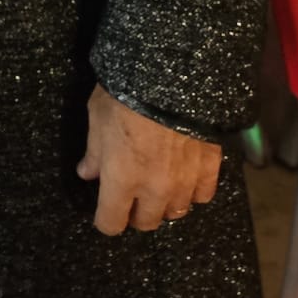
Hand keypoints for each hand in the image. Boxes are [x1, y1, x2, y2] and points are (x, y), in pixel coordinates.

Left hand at [77, 85, 221, 234]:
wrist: (172, 74)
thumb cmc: (125, 93)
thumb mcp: (97, 116)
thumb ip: (94, 152)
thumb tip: (87, 173)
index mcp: (121, 179)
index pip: (111, 223)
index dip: (106, 220)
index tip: (105, 212)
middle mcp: (154, 189)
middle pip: (146, 223)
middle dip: (136, 213)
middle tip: (132, 196)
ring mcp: (185, 181)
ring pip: (176, 212)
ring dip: (165, 203)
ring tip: (159, 185)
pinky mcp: (210, 168)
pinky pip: (204, 195)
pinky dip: (194, 190)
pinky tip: (186, 176)